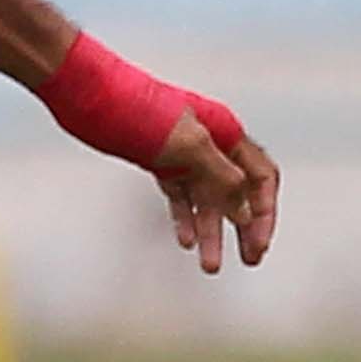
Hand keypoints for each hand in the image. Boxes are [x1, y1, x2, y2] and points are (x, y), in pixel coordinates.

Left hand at [153, 109, 281, 273]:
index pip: (261, 176)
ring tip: (210, 264)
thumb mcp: (191, 145)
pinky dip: (185, 219)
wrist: (95, 97)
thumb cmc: (141, 110)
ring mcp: (185, 155)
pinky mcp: (161, 163)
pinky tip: (186, 239)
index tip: (259, 242)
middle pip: (239, 191)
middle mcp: (210, 144)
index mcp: (226, 132)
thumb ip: (222, 178)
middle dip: (246, 226)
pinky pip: (181, 197)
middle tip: (249, 258)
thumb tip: (244, 212)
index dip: (265, 210)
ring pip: (207, 200)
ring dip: (211, 232)